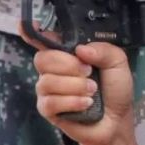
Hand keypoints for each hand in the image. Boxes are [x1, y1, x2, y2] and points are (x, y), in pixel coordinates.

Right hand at [23, 27, 135, 144]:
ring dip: (75, 86)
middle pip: (43, 58)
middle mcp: (54, 69)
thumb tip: (80, 49)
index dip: (32, 32)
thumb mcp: (118, 63)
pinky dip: (71, 102)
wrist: (117, 119)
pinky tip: (86, 104)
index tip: (26, 25)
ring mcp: (48, 90)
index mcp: (68, 54)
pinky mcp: (47, 110)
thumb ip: (104, 50)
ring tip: (92, 91)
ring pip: (47, 81)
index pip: (44, 40)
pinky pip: (49, 102)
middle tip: (89, 72)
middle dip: (68, 65)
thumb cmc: (115, 89)